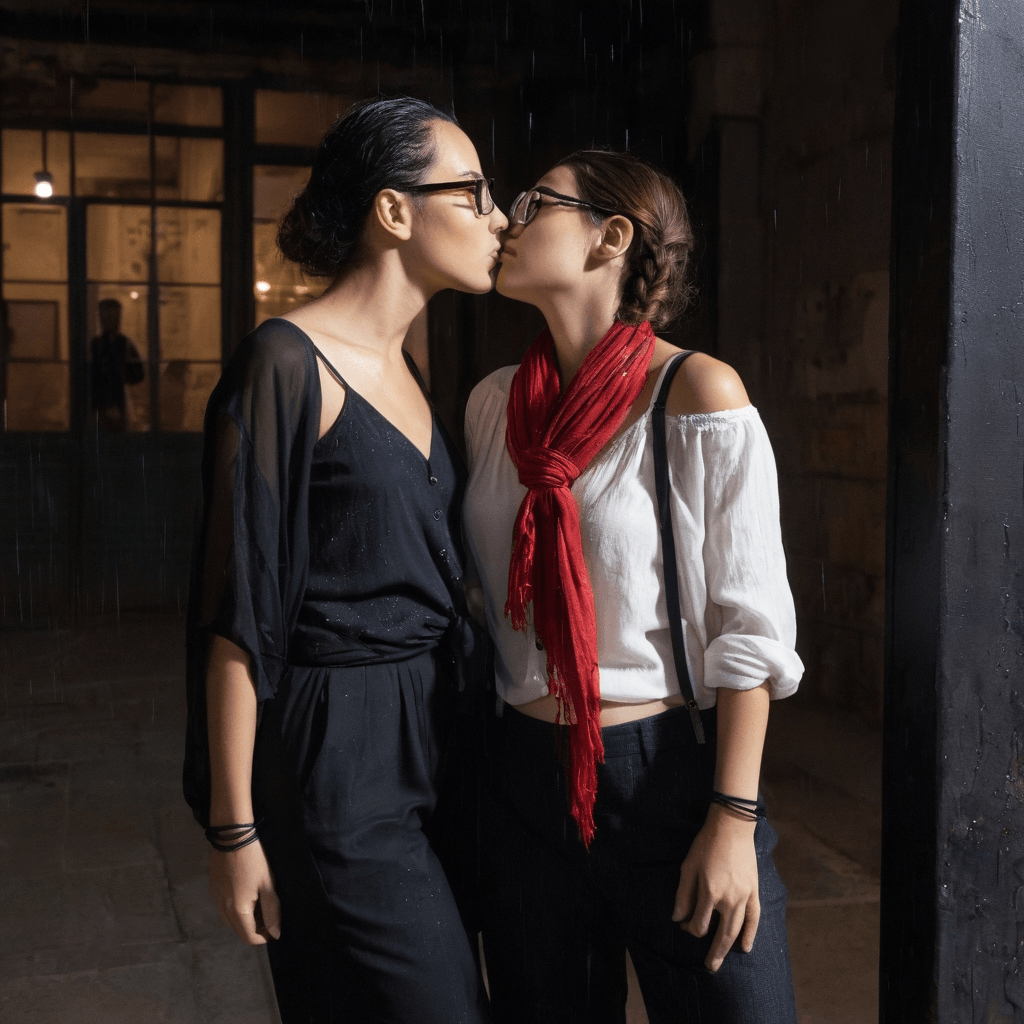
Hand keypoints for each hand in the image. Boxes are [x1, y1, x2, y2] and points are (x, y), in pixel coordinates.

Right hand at [209, 839, 281, 944]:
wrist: (232, 837)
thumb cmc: (254, 860)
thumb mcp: (267, 885)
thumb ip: (272, 911)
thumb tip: (275, 933)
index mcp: (237, 911)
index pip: (249, 938)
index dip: (264, 937)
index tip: (276, 929)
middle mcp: (222, 909)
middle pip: (238, 931)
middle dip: (255, 929)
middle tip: (269, 915)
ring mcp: (215, 899)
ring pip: (230, 920)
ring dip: (244, 919)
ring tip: (259, 904)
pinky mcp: (213, 889)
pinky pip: (224, 908)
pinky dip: (236, 909)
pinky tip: (247, 893)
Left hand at [671, 804, 759, 971]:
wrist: (732, 828)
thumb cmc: (706, 845)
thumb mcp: (688, 867)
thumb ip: (683, 894)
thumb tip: (677, 918)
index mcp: (709, 891)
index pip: (699, 923)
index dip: (689, 927)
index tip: (683, 924)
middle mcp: (728, 899)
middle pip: (720, 934)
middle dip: (712, 952)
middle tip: (708, 966)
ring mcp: (744, 896)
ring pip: (736, 930)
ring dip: (728, 948)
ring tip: (720, 961)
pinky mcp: (754, 892)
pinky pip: (754, 918)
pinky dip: (750, 934)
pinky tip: (745, 947)